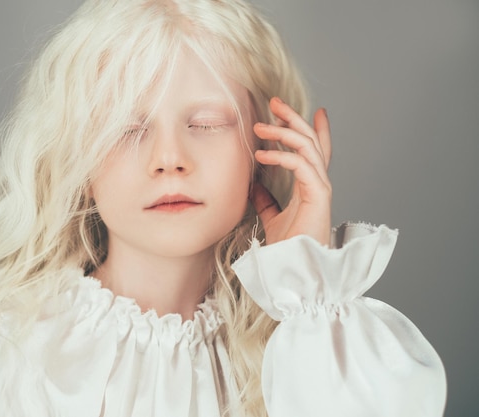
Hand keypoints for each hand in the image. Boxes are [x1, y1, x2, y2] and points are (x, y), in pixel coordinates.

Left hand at [250, 97, 331, 245]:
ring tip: (260, 126)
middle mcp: (318, 183)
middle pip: (311, 141)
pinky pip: (301, 166)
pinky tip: (262, 155)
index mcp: (310, 186)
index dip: (316, 130)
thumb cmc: (288, 248)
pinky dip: (282, 157)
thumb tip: (254, 186)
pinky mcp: (318, 196)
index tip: (315, 110)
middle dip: (294, 118)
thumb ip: (267, 201)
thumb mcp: (273, 217)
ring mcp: (320, 188)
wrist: (294, 270)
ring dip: (283, 132)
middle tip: (275, 102)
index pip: (316, 152)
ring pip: (307, 148)